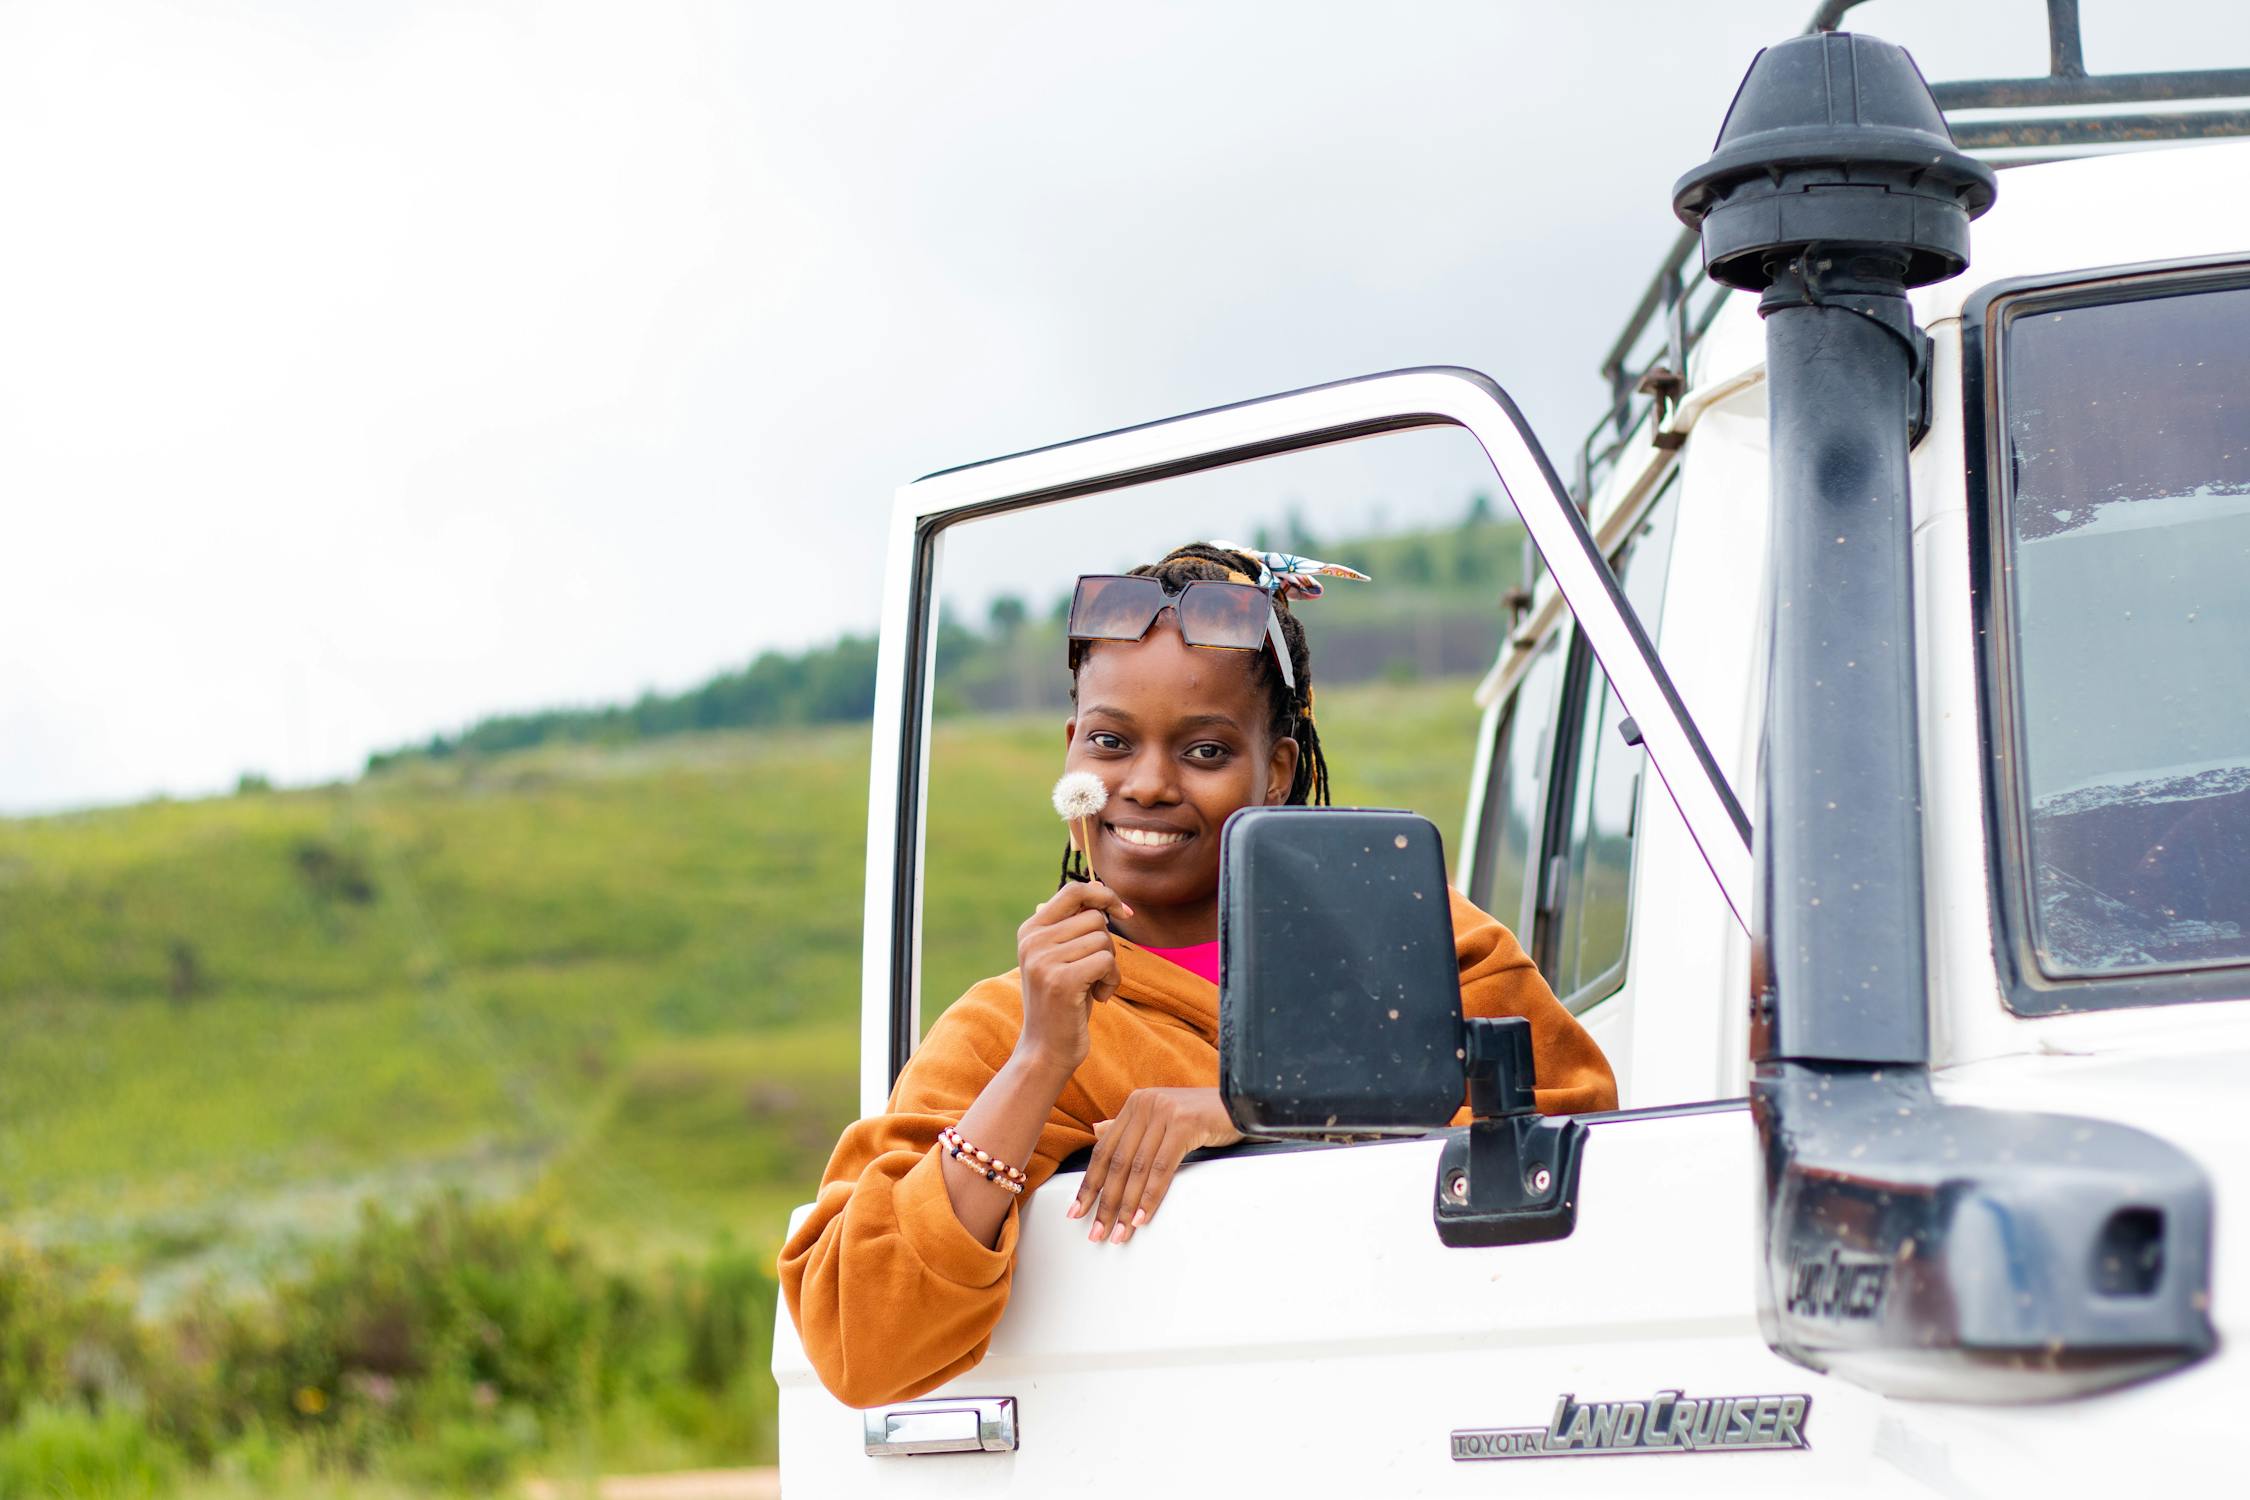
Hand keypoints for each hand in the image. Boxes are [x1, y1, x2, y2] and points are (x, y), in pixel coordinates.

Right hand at [1013, 881, 1131, 1078]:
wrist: (1045, 1050)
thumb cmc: (1063, 1002)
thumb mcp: (1061, 958)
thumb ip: (1072, 927)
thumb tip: (1101, 889)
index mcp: (1030, 930)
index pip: (1074, 890)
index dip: (1104, 895)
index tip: (1122, 913)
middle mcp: (1033, 940)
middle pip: (1095, 918)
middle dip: (1107, 944)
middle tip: (1096, 972)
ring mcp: (1044, 960)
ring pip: (1103, 940)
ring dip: (1110, 967)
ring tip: (1094, 987)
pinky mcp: (1061, 980)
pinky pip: (1107, 962)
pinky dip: (1112, 981)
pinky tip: (1098, 998)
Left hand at [1068, 1087, 1241, 1243]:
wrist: (1243, 1103)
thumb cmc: (1204, 1117)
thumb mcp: (1163, 1120)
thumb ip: (1131, 1128)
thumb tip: (1098, 1131)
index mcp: (1135, 1105)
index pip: (1104, 1150)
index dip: (1089, 1184)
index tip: (1077, 1213)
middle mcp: (1144, 1104)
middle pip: (1116, 1162)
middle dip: (1105, 1202)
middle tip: (1096, 1232)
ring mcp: (1163, 1112)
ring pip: (1137, 1168)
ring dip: (1126, 1206)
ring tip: (1118, 1233)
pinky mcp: (1184, 1123)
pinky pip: (1162, 1168)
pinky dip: (1150, 1196)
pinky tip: (1142, 1217)